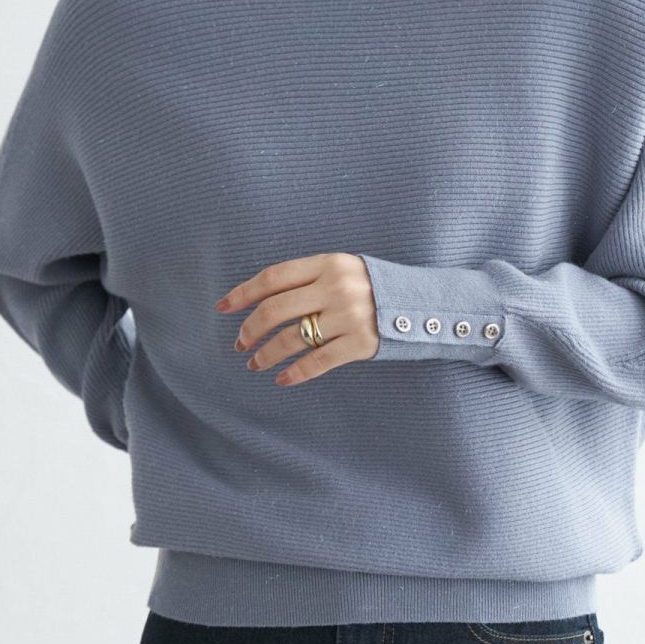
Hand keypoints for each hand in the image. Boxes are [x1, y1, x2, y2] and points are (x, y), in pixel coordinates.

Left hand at [215, 251, 378, 386]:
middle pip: (275, 309)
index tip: (222, 307)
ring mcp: (349, 317)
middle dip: (250, 329)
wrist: (422, 304)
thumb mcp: (344, 269)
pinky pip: (317, 362)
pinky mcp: (360, 344)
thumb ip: (309, 278)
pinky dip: (294, 373)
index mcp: (329, 264)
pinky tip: (282, 379)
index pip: (274, 277)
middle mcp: (337, 288)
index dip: (244, 293)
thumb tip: (260, 299)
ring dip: (266, 355)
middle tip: (240, 343)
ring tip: (255, 364)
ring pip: (291, 339)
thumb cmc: (373, 287)